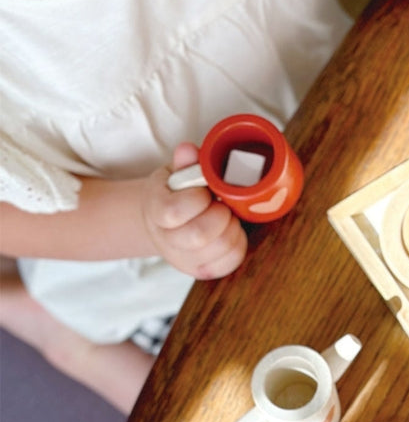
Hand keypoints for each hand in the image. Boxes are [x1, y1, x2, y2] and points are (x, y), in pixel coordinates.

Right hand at [141, 143, 246, 278]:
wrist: (166, 221)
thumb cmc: (176, 192)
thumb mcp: (176, 172)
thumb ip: (184, 162)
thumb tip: (189, 150)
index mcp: (157, 211)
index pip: (174, 211)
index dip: (197, 198)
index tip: (204, 190)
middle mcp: (167, 240)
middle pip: (198, 235)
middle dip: (220, 215)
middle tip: (221, 204)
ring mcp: (184, 259)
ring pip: (219, 249)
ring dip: (232, 228)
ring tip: (227, 215)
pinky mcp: (202, 271)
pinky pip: (230, 262)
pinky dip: (238, 244)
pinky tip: (231, 230)